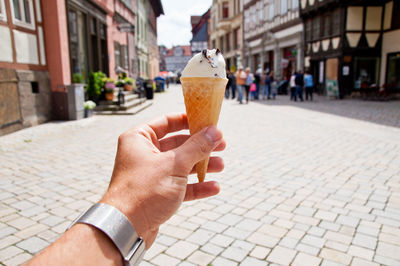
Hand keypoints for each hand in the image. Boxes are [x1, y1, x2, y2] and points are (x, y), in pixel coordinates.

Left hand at [100, 113, 224, 247]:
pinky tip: (213, 188)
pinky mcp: (156, 193)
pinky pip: (180, 185)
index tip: (208, 121)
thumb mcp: (175, 164)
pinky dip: (195, 186)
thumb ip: (197, 147)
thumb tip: (215, 132)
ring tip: (221, 166)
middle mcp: (143, 154)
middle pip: (178, 144)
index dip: (189, 120)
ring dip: (202, 166)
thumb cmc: (144, 191)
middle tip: (221, 144)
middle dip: (201, 146)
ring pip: (181, 165)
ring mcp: (150, 174)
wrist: (126, 229)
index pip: (167, 121)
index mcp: (140, 139)